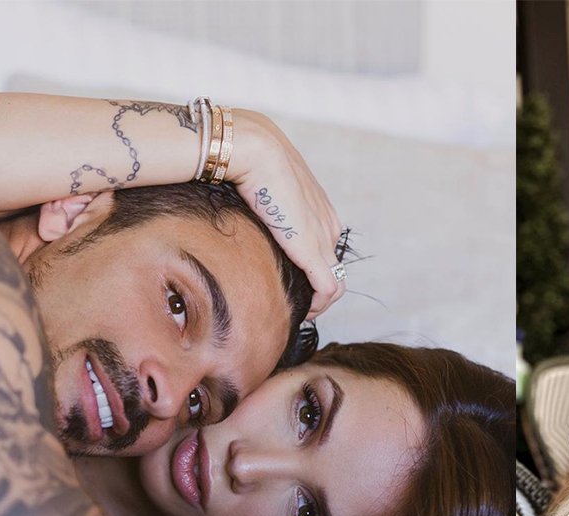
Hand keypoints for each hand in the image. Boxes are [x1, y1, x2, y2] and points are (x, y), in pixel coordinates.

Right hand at [228, 110, 344, 319]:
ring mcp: (324, 237)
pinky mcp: (314, 251)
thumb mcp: (257, 181)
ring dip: (315, 301)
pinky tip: (299, 314)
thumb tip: (235, 204)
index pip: (321, 246)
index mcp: (317, 206)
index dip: (306, 269)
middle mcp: (327, 222)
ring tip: (292, 313)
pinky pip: (329, 290)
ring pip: (333, 282)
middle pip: (329, 267)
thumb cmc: (243, 158)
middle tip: (287, 303)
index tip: (283, 281)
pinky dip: (317, 306)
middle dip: (311, 288)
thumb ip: (258, 198)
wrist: (249, 148)